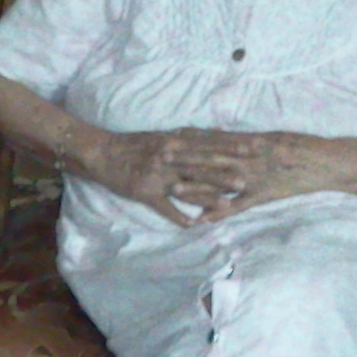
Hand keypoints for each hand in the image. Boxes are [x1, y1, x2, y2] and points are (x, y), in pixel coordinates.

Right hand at [72, 128, 250, 225]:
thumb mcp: (163, 135)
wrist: (102, 152)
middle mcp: (168, 156)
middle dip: (224, 172)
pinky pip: (163, 206)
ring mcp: (156, 175)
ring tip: (226, 204)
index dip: (231, 145)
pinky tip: (192, 225)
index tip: (253, 147)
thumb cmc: (135, 144)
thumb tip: (218, 132)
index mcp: (174, 141)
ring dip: (206, 196)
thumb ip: (189, 136)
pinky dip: (177, 216)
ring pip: (185, 186)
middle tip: (247, 178)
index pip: (208, 142)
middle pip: (201, 165)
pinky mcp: (144, 192)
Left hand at [162, 131, 356, 220]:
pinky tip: (202, 219)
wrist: (329, 162)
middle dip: (186, 159)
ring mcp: (257, 177)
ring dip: (197, 186)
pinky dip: (220, 212)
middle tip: (160, 158)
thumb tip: (221, 135)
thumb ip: (247, 139)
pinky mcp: (264, 195)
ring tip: (173, 189)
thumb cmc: (303, 147)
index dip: (192, 139)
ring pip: (221, 182)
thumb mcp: (274, 137)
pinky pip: (238, 206)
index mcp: (252, 140)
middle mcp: (251, 157)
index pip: (216, 139)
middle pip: (212, 158)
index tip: (169, 136)